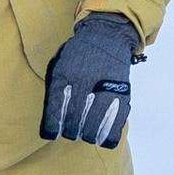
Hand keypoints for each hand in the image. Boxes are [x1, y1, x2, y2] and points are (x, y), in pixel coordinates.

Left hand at [38, 11, 136, 147]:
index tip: (51, 134)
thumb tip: (52, 120)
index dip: (51, 128)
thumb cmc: (78, 55)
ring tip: (86, 133)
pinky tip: (103, 138)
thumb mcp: (58, 64)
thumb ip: (53, 89)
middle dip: (70, 132)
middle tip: (71, 131)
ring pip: (92, 128)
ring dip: (87, 135)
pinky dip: (107, 136)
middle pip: (72, 123)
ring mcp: (104, 90)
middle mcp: (84, 83)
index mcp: (64, 76)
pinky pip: (114, 124)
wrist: (107, 36)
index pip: (54, 111)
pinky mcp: (122, 95)